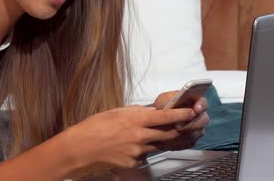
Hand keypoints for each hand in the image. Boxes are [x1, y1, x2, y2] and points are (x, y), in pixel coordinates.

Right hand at [64, 105, 196, 168]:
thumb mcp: (120, 112)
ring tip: (145, 134)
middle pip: (168, 134)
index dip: (181, 114)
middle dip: (178, 129)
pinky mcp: (134, 162)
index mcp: (136, 119)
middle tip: (183, 125)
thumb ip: (139, 113)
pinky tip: (131, 146)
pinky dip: (144, 150)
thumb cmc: (97, 126)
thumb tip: (154, 113)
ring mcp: (137, 151)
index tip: (191, 111)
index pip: (166, 117)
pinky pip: (145, 156)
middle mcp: (139, 136)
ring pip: (157, 145)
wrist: (83, 146)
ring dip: (158, 140)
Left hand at [151, 91, 209, 150]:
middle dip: (192, 123)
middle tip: (179, 125)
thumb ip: (174, 97)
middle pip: (203, 119)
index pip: (203, 103)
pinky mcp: (192, 139)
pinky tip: (173, 139)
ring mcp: (196, 128)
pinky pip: (191, 142)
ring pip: (198, 132)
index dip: (201, 106)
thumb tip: (181, 98)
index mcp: (194, 102)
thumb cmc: (161, 108)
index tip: (196, 109)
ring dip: (186, 132)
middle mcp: (198, 115)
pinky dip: (182, 141)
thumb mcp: (164, 98)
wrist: (155, 121)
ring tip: (175, 131)